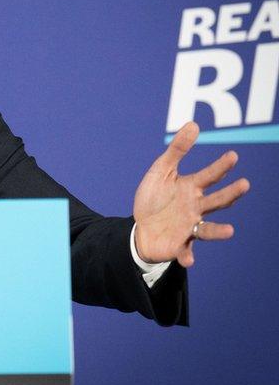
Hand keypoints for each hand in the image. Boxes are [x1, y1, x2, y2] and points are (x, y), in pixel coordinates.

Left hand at [133, 121, 249, 266]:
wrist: (140, 227)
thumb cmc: (154, 198)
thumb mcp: (161, 170)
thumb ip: (177, 150)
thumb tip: (194, 124)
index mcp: (192, 188)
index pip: (210, 176)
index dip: (221, 166)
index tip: (233, 156)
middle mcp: (196, 207)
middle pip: (217, 201)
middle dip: (230, 194)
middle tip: (245, 184)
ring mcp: (189, 226)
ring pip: (207, 229)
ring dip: (218, 231)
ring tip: (230, 231)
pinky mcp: (179, 244)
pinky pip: (185, 251)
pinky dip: (187, 256)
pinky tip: (188, 259)